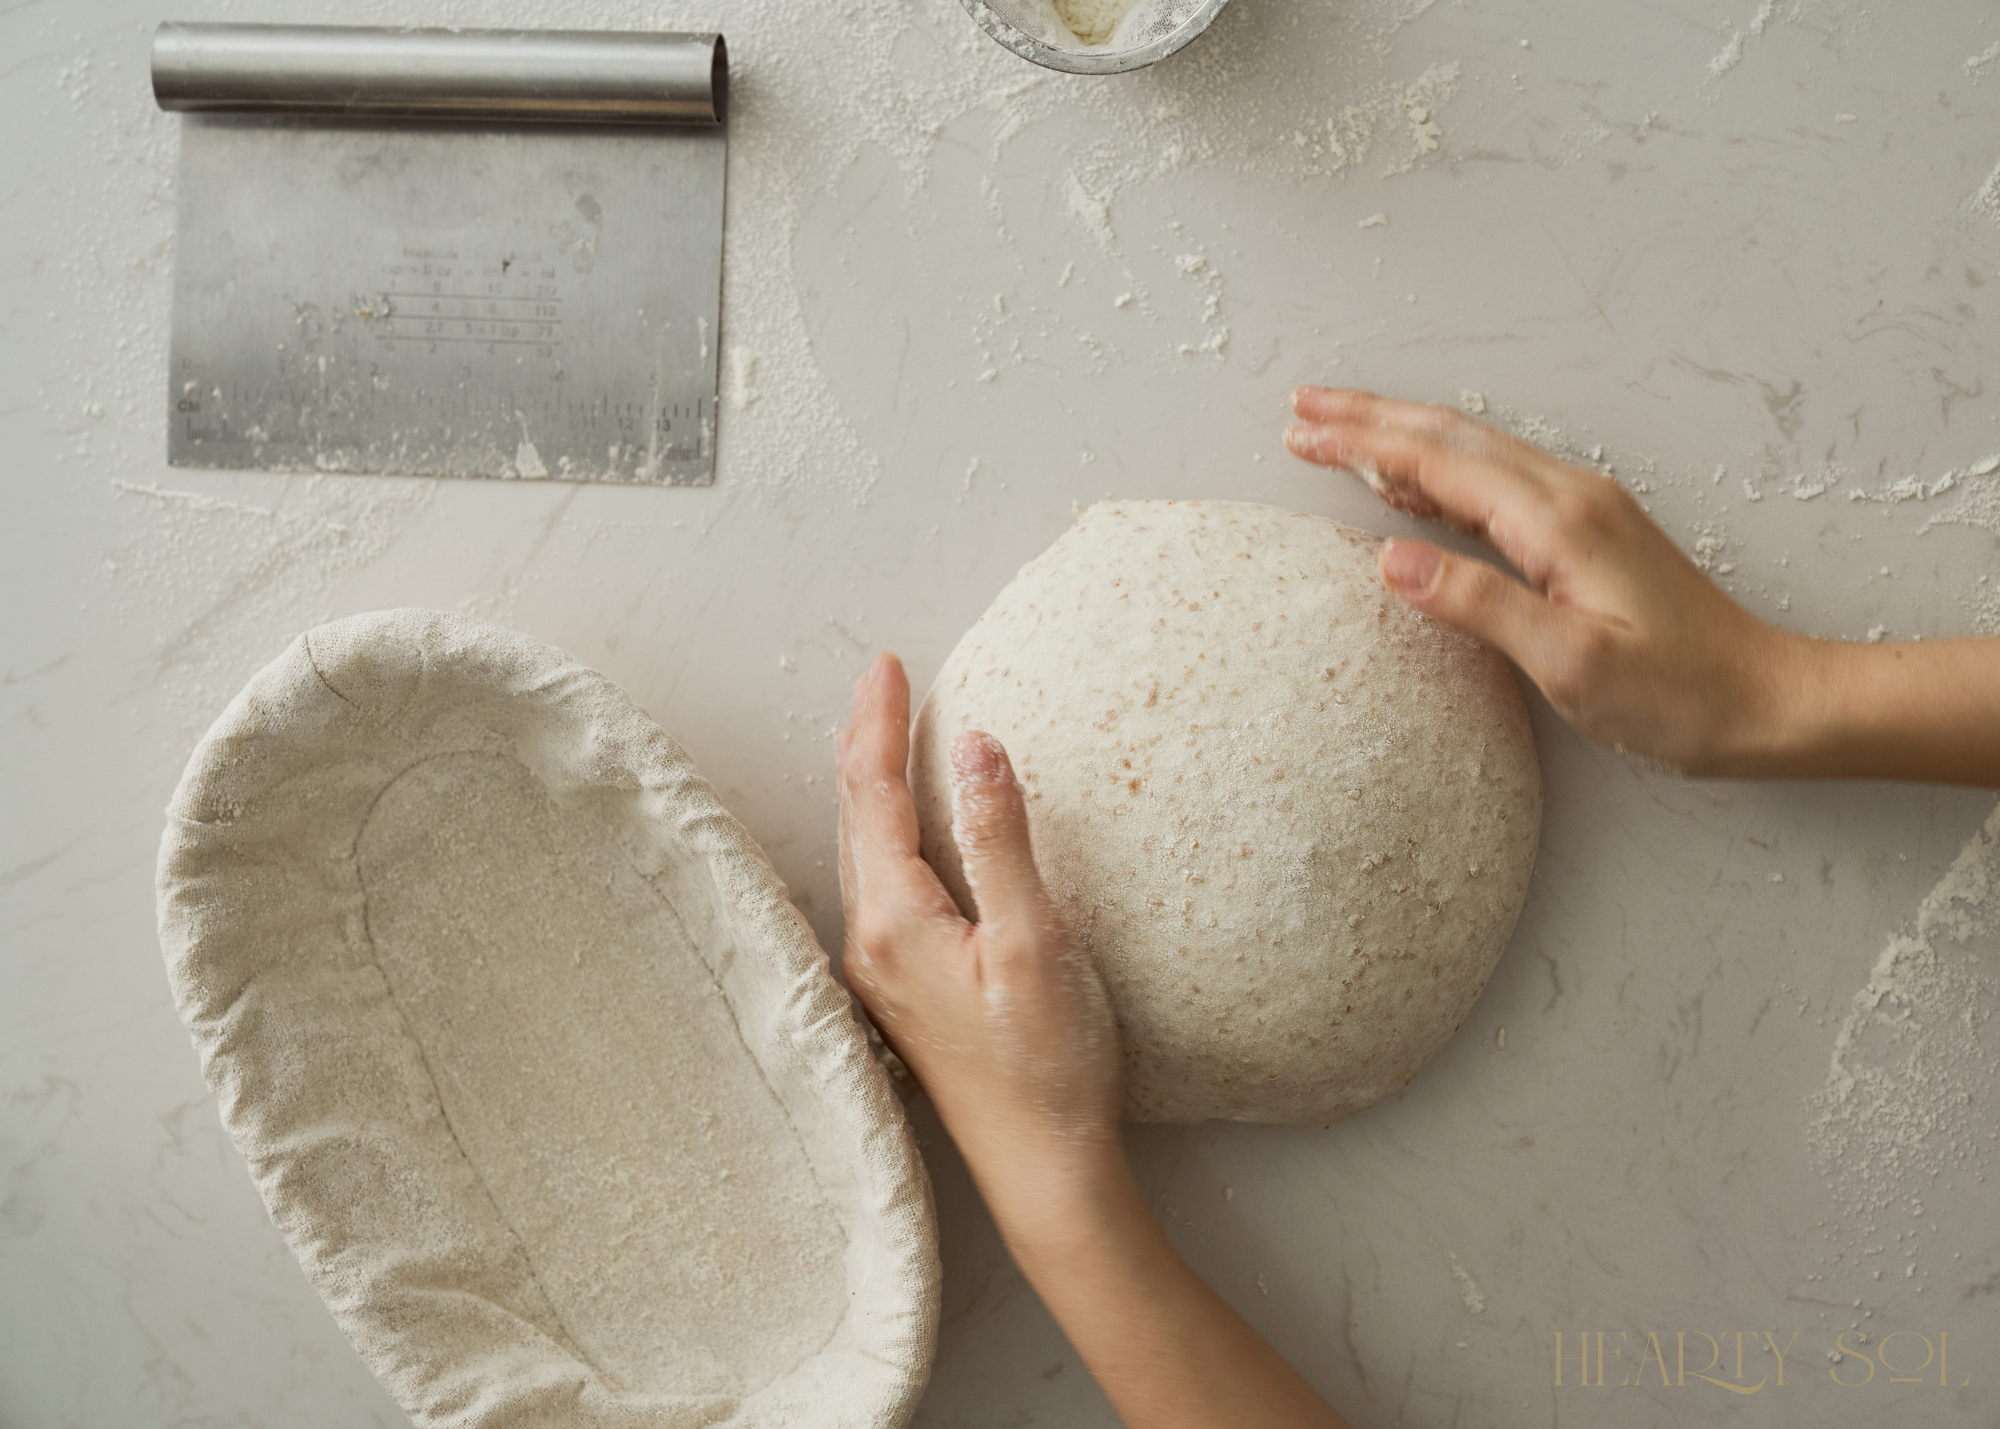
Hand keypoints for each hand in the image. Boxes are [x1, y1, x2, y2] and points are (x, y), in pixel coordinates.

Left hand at [836, 652, 1348, 1428]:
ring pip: (862, 853)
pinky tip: (901, 836)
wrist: (1044, 1169)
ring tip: (877, 737)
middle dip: (864, 743)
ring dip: (868, 788)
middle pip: (856, 819)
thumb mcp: (1035, 941)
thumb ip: (1001, 840)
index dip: (881, 724)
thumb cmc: (1047, 1064)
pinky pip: (880, 887)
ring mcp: (883, 974)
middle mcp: (871, 944)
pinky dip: (885, 835)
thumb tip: (976, 747)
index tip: (889, 665)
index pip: (874, 795)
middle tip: (880, 681)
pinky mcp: (906, 995)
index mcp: (895, 921)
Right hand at [1285, 386, 1805, 774]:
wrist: (1767, 700)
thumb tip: (1391, 560)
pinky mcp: (1588, 533)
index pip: (1440, 463)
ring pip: (1472, 453)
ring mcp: (1582, 510)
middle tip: (1302, 411)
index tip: (1302, 433)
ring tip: (1338, 435)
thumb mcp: (1571, 662)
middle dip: (1370, 421)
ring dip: (1401, 439)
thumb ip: (1479, 602)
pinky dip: (1440, 473)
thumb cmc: (1679, 695)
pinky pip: (1496, 484)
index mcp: (1559, 520)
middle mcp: (1571, 497)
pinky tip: (1413, 486)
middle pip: (1451, 437)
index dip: (1364, 445)